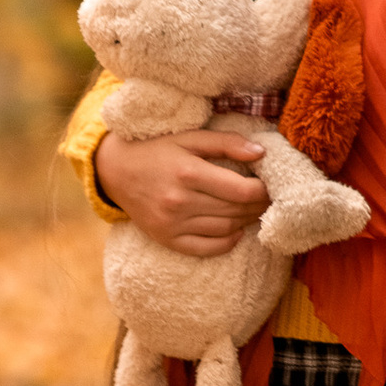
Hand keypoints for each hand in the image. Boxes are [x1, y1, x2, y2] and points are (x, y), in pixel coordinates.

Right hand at [96, 126, 270, 254]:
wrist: (115, 171)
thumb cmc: (157, 149)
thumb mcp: (189, 137)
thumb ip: (226, 142)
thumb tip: (261, 153)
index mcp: (188, 172)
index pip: (241, 191)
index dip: (263, 191)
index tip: (270, 185)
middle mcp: (180, 201)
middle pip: (236, 211)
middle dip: (259, 206)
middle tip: (268, 198)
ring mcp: (172, 224)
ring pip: (225, 229)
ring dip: (246, 221)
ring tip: (253, 210)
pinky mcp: (166, 239)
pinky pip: (206, 249)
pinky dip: (227, 243)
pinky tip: (235, 231)